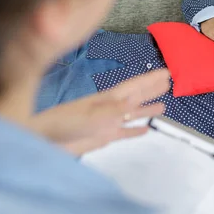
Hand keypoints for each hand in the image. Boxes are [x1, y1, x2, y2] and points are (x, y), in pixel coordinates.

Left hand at [31, 69, 169, 154]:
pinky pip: (124, 133)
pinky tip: (145, 130)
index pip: (134, 86)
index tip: (166, 73)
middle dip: (152, 89)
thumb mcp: (91, 115)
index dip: (150, 80)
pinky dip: (135, 131)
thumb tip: (136, 100)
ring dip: (147, 109)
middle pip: (136, 96)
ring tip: (163, 105)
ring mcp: (107, 122)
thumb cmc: (64, 123)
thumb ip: (114, 109)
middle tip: (168, 82)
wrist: (44, 140)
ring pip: (132, 114)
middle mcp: (110, 108)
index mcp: (108, 98)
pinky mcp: (103, 137)